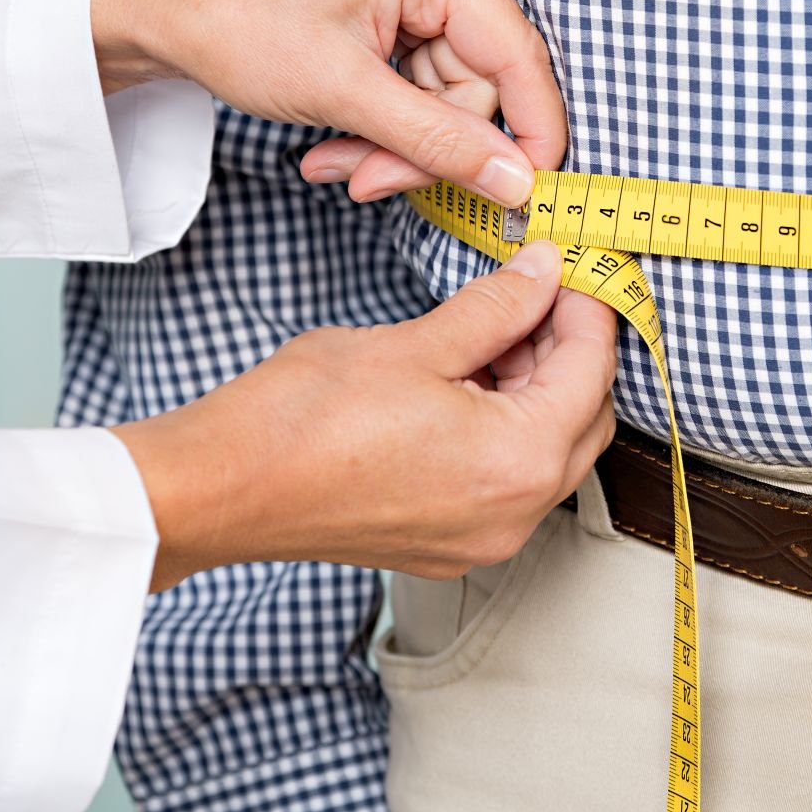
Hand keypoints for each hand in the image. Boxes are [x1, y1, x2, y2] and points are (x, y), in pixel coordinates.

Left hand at [90, 0, 562, 206]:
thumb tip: (517, 183)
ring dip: (397, 141)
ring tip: (336, 164)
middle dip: (426, 144)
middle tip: (367, 182)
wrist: (156, 3)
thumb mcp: (343, 93)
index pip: (516, 51)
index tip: (530, 195)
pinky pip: (419, 76)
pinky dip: (384, 120)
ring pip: (447, 89)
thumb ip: (439, 141)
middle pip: (477, 79)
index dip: (532, 128)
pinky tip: (338, 140)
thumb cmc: (232, 24)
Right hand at [110, 241, 617, 588]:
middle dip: (570, 350)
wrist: (221, 488)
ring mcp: (481, 538)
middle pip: (584, 420)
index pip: (590, 371)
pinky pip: (507, 481)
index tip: (570, 268)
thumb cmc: (302, 421)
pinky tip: (467, 380)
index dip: (587, 308)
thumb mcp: (417, 343)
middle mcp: (514, 515)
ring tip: (493, 330)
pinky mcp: (447, 543)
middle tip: (536, 292)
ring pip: (548, 453)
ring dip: (537, 389)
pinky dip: (505, 429)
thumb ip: (497, 308)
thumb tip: (544, 275)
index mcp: (517, 461)